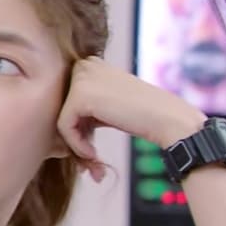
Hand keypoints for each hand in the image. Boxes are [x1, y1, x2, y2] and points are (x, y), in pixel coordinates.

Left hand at [57, 58, 206, 178]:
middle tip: (91, 159)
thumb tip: (57, 131)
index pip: (65, 100)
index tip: (90, 148)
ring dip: (75, 145)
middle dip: (73, 137)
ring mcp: (81, 78)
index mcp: (89, 64)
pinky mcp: (80, 95)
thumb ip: (82, 110)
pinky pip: (64, 127)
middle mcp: (83, 65)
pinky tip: (93, 153)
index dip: (76, 128)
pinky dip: (76, 145)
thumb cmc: (141, 116)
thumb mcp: (105, 106)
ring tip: (94, 161)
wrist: (169, 119)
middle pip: (60, 108)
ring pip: (60, 119)